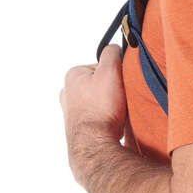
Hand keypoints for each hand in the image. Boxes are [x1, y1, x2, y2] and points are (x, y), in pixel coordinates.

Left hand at [60, 44, 126, 183]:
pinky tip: (114, 123)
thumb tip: (115, 48)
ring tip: (119, 112)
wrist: (95, 144)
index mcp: (73, 75)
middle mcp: (68, 93)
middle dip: (114, 90)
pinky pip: (100, 117)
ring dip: (112, 105)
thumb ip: (112, 54)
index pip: (102, 66)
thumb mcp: (110, 71)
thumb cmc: (101, 110)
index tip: (124, 82)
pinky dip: (109, 118)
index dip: (118, 73)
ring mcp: (72, 112)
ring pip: (101, 101)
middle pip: (101, 84)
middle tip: (123, 98)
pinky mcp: (80, 128)